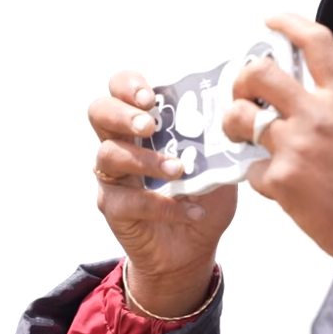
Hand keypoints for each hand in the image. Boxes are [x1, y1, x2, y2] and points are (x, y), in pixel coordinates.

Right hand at [89, 71, 237, 316]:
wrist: (193, 248)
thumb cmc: (203, 197)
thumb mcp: (219, 165)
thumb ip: (218, 142)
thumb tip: (232, 118)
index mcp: (144, 123)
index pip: (122, 88)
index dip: (129, 85)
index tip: (151, 98)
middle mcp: (121, 142)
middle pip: (99, 111)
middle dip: (123, 113)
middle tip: (149, 126)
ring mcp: (113, 174)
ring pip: (109, 153)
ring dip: (146, 160)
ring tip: (178, 170)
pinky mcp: (112, 206)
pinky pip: (129, 200)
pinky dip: (163, 205)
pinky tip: (192, 211)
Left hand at [221, 14, 332, 257]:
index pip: (315, 44)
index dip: (289, 24)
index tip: (272, 22)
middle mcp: (315, 115)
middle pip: (259, 73)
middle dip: (242, 78)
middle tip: (242, 91)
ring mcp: (294, 146)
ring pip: (240, 118)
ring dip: (234, 123)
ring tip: (240, 133)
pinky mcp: (279, 178)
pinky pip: (253, 168)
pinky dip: (261, 175)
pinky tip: (277, 183)